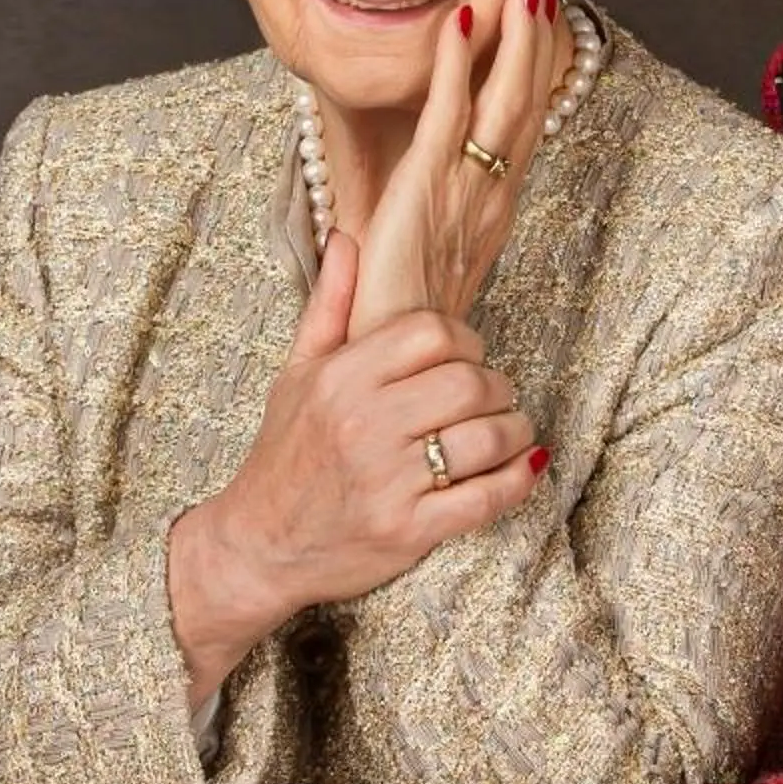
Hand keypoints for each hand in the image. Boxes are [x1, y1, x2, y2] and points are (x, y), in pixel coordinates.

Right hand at [169, 231, 547, 700]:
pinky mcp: (408, 530)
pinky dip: (517, 480)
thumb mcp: (296, 374)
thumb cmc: (284, 454)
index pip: (433, 332)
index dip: (466, 342)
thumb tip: (348, 238)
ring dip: (514, 432)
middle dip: (496, 388)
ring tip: (508, 434)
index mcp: (340, 377)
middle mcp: (363, 423)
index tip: (465, 360)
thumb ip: (330, 306)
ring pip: (487, 437)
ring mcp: (387, 479)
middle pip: (469, 381)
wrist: (260, 545)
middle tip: (492, 399)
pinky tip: (522, 469)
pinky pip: (487, 497)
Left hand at [348, 0, 566, 336]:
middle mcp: (490, 195)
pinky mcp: (427, 186)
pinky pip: (447, 112)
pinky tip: (459, 21)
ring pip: (502, 102)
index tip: (544, 30)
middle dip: (536, 45)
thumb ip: (439, 225)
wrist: (395, 355)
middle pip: (526, 107)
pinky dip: (456, 64)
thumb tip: (432, 197)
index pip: (523, 130)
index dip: (537, 77)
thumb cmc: (407, 317)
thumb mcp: (433, 262)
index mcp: (492, 209)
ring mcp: (463, 188)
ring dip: (513, 41)